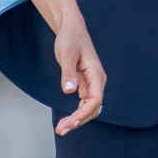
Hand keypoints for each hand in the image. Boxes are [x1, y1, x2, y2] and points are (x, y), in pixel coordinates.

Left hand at [52, 15, 106, 135]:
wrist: (71, 28)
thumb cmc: (69, 38)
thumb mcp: (66, 53)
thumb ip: (68, 72)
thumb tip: (68, 90)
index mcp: (96, 74)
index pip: (95, 100)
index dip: (84, 114)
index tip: (70, 122)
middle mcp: (97, 80)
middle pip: (93, 108)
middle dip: (78, 121)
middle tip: (60, 129)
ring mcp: (92, 82)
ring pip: (89, 108)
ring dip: (77, 119)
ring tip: (61, 128)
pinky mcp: (85, 83)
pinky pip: (84, 103)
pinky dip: (76, 112)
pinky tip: (66, 119)